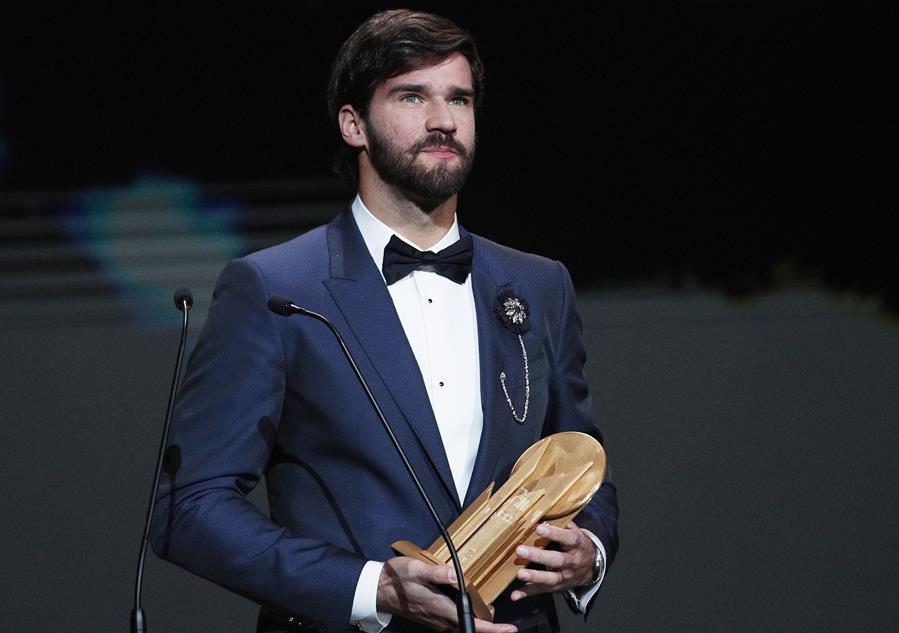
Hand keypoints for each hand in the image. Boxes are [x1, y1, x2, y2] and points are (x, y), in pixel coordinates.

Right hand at [377, 556, 517, 632]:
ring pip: (462, 623)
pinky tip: (467, 602)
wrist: (378, 590)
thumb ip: (436, 572)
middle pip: (471, 626)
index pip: (473, 624)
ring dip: (477, 618)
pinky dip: (465, 614)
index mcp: (442, 608)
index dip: (493, 629)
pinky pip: (453, 620)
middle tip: (501, 612)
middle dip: (489, 623)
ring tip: (488, 606)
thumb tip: (456, 574)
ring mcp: (436, 619)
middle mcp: (441, 618)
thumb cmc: (397, 579)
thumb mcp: (416, 569)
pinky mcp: (432, 616)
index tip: (509, 629)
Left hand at [510, 522, 595, 600]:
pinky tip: (515, 595)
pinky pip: (542, 591)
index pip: (568, 539)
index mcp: (577, 544)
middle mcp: (573, 562)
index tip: (539, 529)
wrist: (591, 566)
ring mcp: (566, 577)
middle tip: (520, 550)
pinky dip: (528, 593)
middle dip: (539, 556)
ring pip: (551, 578)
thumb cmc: (576, 544)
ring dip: (534, 577)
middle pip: (557, 560)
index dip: (554, 534)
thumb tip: (544, 511)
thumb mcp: (574, 531)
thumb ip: (562, 523)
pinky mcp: (557, 588)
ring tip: (519, 574)